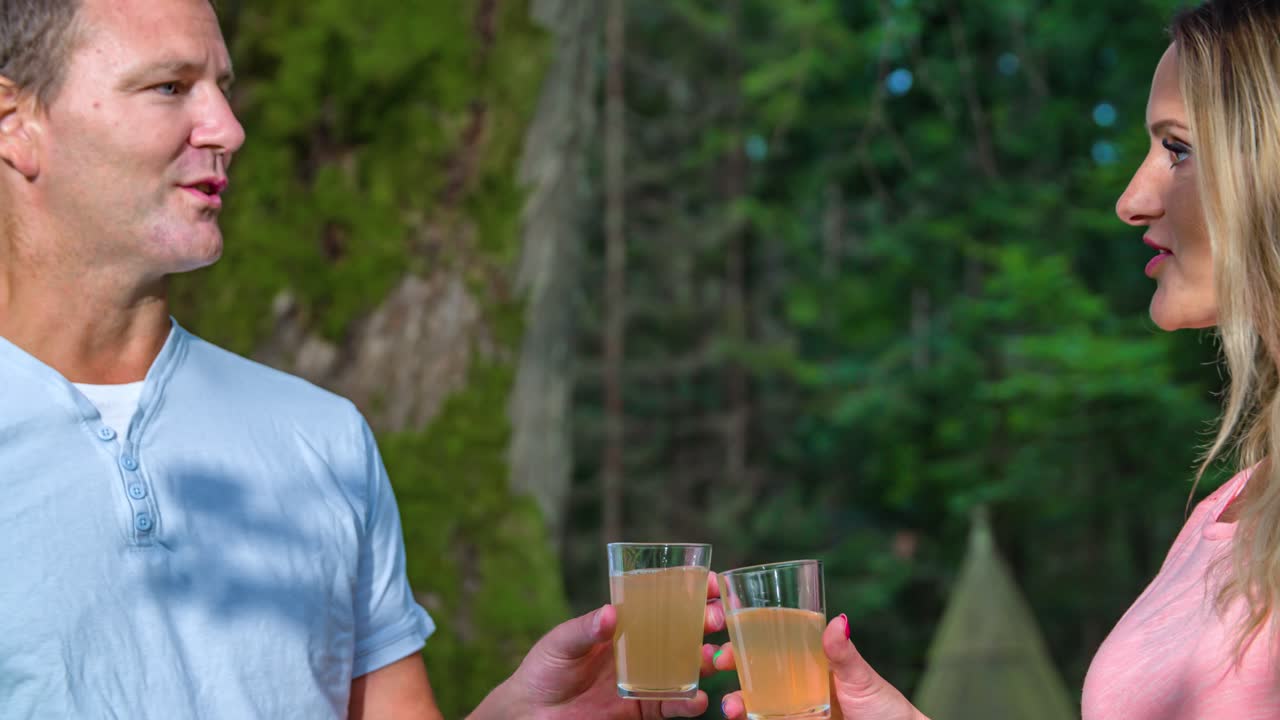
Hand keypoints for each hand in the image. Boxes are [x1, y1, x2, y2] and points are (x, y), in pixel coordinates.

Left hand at [472, 572, 726, 719]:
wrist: (532, 716)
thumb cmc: (544, 670)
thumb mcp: (561, 643)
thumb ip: (585, 630)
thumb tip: (610, 614)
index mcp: (625, 624)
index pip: (663, 601)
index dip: (690, 590)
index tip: (710, 582)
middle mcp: (641, 649)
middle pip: (685, 631)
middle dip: (707, 622)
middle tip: (716, 620)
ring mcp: (646, 679)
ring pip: (687, 667)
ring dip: (705, 661)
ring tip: (712, 658)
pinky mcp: (644, 709)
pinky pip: (673, 704)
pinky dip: (689, 703)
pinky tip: (697, 699)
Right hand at [714, 614, 927, 719]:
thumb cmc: (886, 707)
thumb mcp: (862, 677)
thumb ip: (843, 653)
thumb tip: (838, 620)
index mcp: (814, 663)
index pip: (774, 645)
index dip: (747, 641)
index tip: (728, 638)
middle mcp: (801, 685)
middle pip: (758, 675)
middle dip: (734, 672)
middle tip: (720, 667)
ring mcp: (798, 710)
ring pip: (758, 703)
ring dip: (737, 701)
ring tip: (730, 707)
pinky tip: (743, 719)